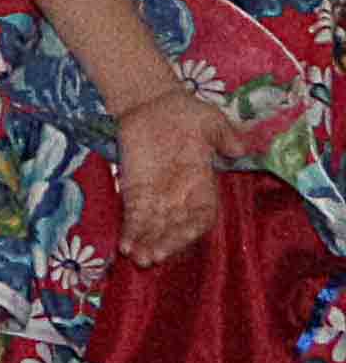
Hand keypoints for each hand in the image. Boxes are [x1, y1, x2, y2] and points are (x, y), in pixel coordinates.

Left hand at [109, 86, 266, 268]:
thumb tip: (239, 148)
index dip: (193, 229)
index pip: (202, 215)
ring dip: (147, 243)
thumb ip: (224, 134)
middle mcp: (181, 196)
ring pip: (154, 227)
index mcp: (203, 184)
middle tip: (153, 257)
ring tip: (138, 258)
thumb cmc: (186, 113)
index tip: (185, 239)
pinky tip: (125, 245)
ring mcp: (157, 195)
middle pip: (175, 227)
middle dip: (165, 243)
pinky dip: (130, 230)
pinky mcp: (133, 190)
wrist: (152, 103)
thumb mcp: (209, 120)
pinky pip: (134, 215)